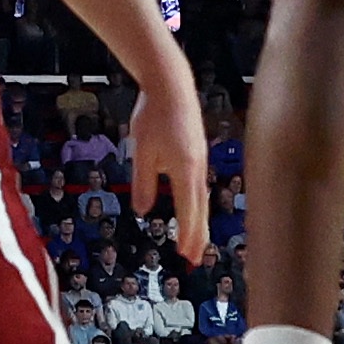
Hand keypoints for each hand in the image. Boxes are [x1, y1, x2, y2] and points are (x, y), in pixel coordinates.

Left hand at [130, 68, 215, 267]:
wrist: (171, 84)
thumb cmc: (154, 115)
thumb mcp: (142, 151)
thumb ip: (144, 183)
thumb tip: (144, 210)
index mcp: (184, 171)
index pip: (187, 211)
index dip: (186, 235)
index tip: (184, 255)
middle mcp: (197, 168)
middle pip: (200, 210)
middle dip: (198, 236)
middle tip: (195, 259)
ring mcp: (200, 160)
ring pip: (202, 198)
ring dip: (200, 222)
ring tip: (198, 241)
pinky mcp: (198, 152)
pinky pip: (201, 185)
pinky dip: (199, 203)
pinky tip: (195, 207)